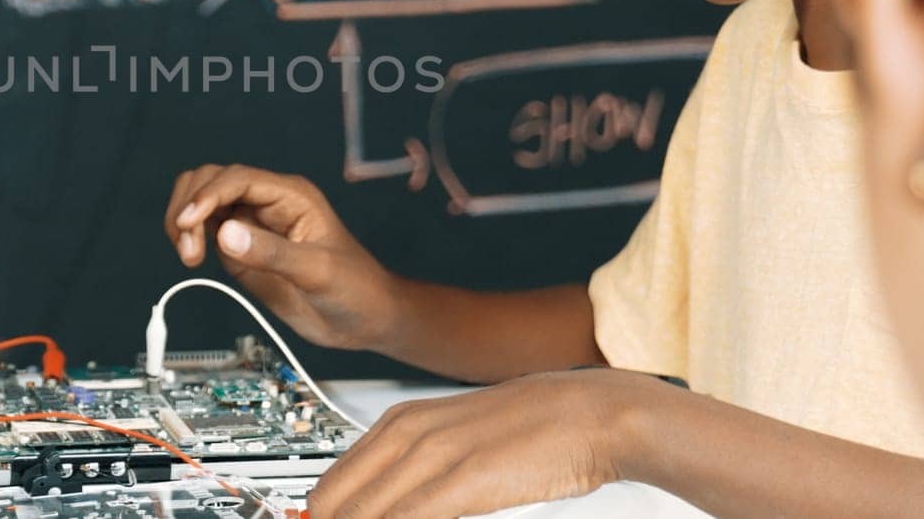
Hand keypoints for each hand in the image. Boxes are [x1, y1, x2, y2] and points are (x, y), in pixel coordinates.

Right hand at [165, 164, 399, 349]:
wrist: (364, 320)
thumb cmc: (356, 289)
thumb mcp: (318, 272)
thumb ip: (272, 254)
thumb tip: (225, 235)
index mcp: (290, 196)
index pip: (237, 179)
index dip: (207, 195)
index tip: (187, 222)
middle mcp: (266, 203)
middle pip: (210, 180)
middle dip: (189, 207)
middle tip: (189, 250)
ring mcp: (251, 224)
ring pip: (201, 201)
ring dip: (183, 221)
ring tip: (189, 256)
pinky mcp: (241, 248)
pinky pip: (204, 229)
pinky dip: (188, 237)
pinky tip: (193, 258)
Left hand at [308, 369, 655, 518]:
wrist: (592, 414)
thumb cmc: (532, 430)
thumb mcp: (456, 440)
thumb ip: (415, 469)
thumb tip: (387, 505)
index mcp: (399, 423)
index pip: (331, 484)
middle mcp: (406, 434)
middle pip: (334, 502)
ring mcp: (432, 456)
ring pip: (363, 514)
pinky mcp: (463, 481)